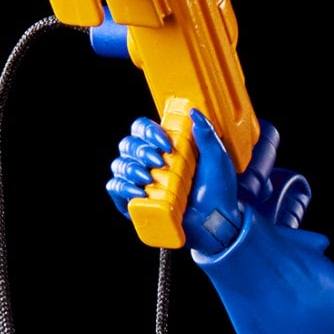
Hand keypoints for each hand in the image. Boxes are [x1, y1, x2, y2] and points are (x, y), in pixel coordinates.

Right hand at [103, 115, 308, 257]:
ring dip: (131, 168)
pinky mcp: (136, 202)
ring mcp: (142, 182)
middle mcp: (151, 163)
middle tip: (159, 161)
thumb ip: (207, 134)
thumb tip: (193, 111)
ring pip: (120, 165)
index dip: (148, 131)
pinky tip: (137, 190)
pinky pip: (115, 188)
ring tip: (149, 178)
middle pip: (129, 145)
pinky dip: (121, 186)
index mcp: (166, 148)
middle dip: (141, 150)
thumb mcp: (218, 159)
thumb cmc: (219, 192)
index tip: (166, 143)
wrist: (217, 222)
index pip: (144, 130)